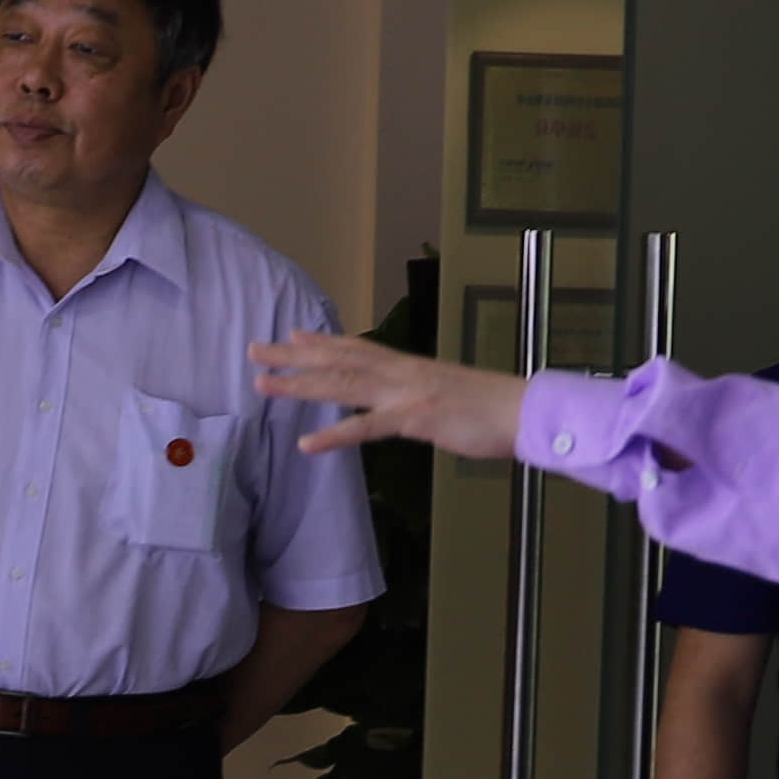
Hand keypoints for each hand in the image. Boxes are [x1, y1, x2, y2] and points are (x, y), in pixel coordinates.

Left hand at [256, 332, 529, 457]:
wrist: (524, 411)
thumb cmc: (491, 410)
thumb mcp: (447, 393)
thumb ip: (418, 393)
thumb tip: (403, 400)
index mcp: (410, 366)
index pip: (357, 347)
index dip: (322, 341)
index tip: (291, 334)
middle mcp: (401, 373)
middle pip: (338, 360)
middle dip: (293, 356)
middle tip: (254, 350)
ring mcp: (406, 393)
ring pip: (342, 384)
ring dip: (299, 385)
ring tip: (262, 385)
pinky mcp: (414, 418)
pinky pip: (366, 427)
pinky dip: (334, 434)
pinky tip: (306, 443)